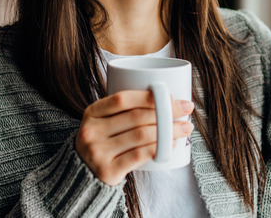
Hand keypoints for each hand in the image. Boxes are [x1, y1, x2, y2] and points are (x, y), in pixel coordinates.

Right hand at [75, 90, 193, 185]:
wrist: (83, 174)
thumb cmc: (103, 142)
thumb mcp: (103, 122)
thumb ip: (123, 110)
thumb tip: (166, 98)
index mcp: (92, 113)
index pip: (122, 99)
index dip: (149, 96)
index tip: (171, 96)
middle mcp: (91, 131)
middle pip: (136, 117)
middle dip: (166, 112)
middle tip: (186, 110)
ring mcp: (98, 152)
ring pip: (141, 136)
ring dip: (168, 131)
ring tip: (185, 128)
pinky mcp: (107, 170)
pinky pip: (139, 155)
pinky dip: (159, 148)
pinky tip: (172, 144)